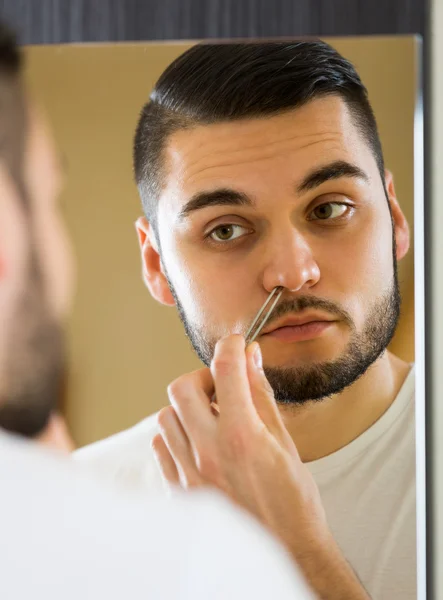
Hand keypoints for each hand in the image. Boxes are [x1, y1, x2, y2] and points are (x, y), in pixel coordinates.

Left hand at [153, 334, 369, 598]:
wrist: (286, 548)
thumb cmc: (293, 499)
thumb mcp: (284, 441)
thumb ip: (260, 396)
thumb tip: (250, 358)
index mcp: (241, 435)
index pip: (226, 369)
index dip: (231, 346)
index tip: (236, 344)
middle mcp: (208, 451)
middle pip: (182, 389)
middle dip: (202, 377)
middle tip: (222, 386)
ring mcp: (189, 472)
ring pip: (166, 417)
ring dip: (187, 408)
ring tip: (211, 418)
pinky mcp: (180, 490)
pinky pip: (162, 448)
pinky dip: (176, 436)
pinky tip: (198, 441)